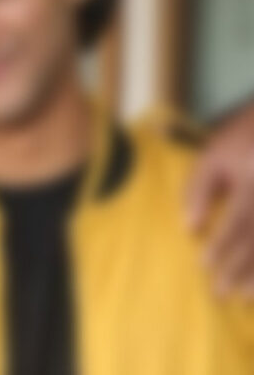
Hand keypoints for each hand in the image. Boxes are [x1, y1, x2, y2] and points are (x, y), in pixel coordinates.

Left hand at [186, 111, 253, 297]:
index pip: (238, 219)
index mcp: (252, 178)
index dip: (222, 244)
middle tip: (220, 292)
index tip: (204, 265)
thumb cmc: (241, 140)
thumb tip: (189, 226)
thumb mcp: (214, 155)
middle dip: (240, 268)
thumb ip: (198, 189)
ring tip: (244, 297)